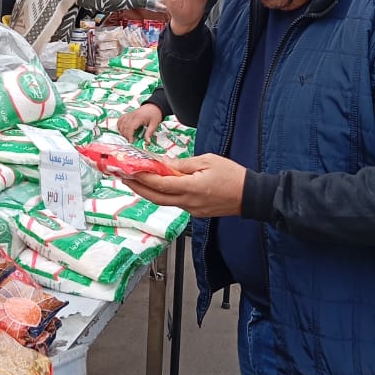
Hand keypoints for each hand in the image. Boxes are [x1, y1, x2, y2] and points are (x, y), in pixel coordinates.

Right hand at [116, 103, 163, 142]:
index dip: (129, 135)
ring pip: (121, 123)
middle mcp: (132, 115)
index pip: (130, 127)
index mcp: (139, 118)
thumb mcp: (154, 124)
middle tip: (130, 140)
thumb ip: (149, 133)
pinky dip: (119, 125)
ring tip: (127, 136)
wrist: (154, 106)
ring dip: (122, 131)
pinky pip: (120, 119)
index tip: (131, 141)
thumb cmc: (155, 114)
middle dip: (126, 135)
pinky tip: (122, 129)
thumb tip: (147, 142)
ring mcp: (129, 114)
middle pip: (124, 126)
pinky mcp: (128, 114)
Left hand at [120, 152, 246, 216]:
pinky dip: (163, 194)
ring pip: (164, 202)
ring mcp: (192, 210)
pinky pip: (175, 203)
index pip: (160, 184)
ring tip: (136, 180)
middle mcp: (189, 202)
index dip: (143, 177)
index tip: (130, 169)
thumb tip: (164, 162)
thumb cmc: (233, 176)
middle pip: (155, 198)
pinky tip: (158, 185)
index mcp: (192, 188)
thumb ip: (183, 163)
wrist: (251, 196)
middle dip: (137, 187)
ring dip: (148, 191)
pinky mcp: (196, 212)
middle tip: (123, 177)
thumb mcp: (207, 161)